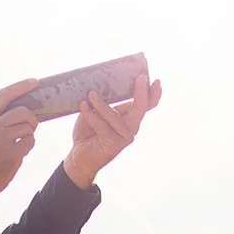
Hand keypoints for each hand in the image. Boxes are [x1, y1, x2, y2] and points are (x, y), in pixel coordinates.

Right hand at [0, 79, 40, 208]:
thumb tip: (21, 111)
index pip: (4, 95)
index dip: (21, 86)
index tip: (34, 81)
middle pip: (22, 111)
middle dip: (31, 118)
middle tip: (30, 126)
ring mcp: (1, 139)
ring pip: (28, 128)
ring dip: (28, 136)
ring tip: (17, 144)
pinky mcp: (11, 153)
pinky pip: (29, 142)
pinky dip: (28, 146)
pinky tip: (18, 153)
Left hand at [63, 72, 160, 188]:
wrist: (79, 156)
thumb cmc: (88, 132)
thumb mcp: (96, 112)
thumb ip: (104, 102)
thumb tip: (102, 87)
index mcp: (130, 118)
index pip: (146, 106)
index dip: (152, 94)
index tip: (155, 81)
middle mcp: (130, 128)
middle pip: (140, 109)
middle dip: (142, 93)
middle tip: (141, 78)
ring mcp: (124, 138)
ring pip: (115, 116)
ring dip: (101, 104)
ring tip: (91, 94)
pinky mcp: (113, 145)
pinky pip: (102, 126)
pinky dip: (91, 115)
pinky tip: (83, 105)